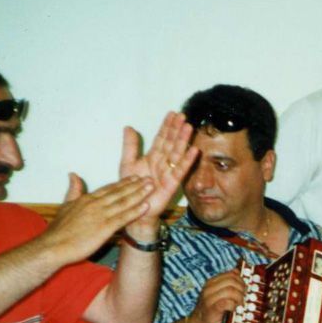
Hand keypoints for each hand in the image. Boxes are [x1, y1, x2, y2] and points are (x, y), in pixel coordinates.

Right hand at [38, 174, 152, 264]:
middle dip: (135, 185)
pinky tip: (146, 206)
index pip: (108, 189)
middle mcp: (95, 204)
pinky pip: (124, 217)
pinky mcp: (105, 228)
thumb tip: (73, 174)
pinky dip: (136, 211)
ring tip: (151, 187)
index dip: (123, 183)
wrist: (53, 246)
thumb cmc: (58, 230)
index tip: (134, 177)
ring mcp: (101, 215)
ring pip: (124, 202)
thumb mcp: (65, 205)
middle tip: (149, 178)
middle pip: (119, 192)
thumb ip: (73, 190)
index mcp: (87, 199)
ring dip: (139, 194)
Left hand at [121, 112, 198, 234]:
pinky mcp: (172, 184)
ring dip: (183, 141)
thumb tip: (128, 127)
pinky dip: (187, 161)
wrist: (132, 209)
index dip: (167, 126)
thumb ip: (130, 146)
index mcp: (152, 157)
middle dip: (177, 130)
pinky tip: (194, 150)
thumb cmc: (130, 188)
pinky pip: (181, 170)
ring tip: (189, 127)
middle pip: (171, 143)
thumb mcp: (127, 163)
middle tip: (183, 116)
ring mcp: (168, 172)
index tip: (172, 114)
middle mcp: (162, 163)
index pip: (161, 138)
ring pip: (177, 153)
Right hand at [187, 270, 246, 322]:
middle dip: (242, 289)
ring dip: (239, 298)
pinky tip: (234, 309)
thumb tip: (236, 271)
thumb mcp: (218, 295)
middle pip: (232, 281)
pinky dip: (234, 305)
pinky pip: (227, 303)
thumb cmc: (211, 311)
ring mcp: (209, 299)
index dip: (241, 281)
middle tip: (244, 298)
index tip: (244, 289)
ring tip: (240, 304)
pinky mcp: (212, 310)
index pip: (230, 274)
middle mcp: (209, 289)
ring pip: (230, 291)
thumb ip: (226, 284)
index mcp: (211, 283)